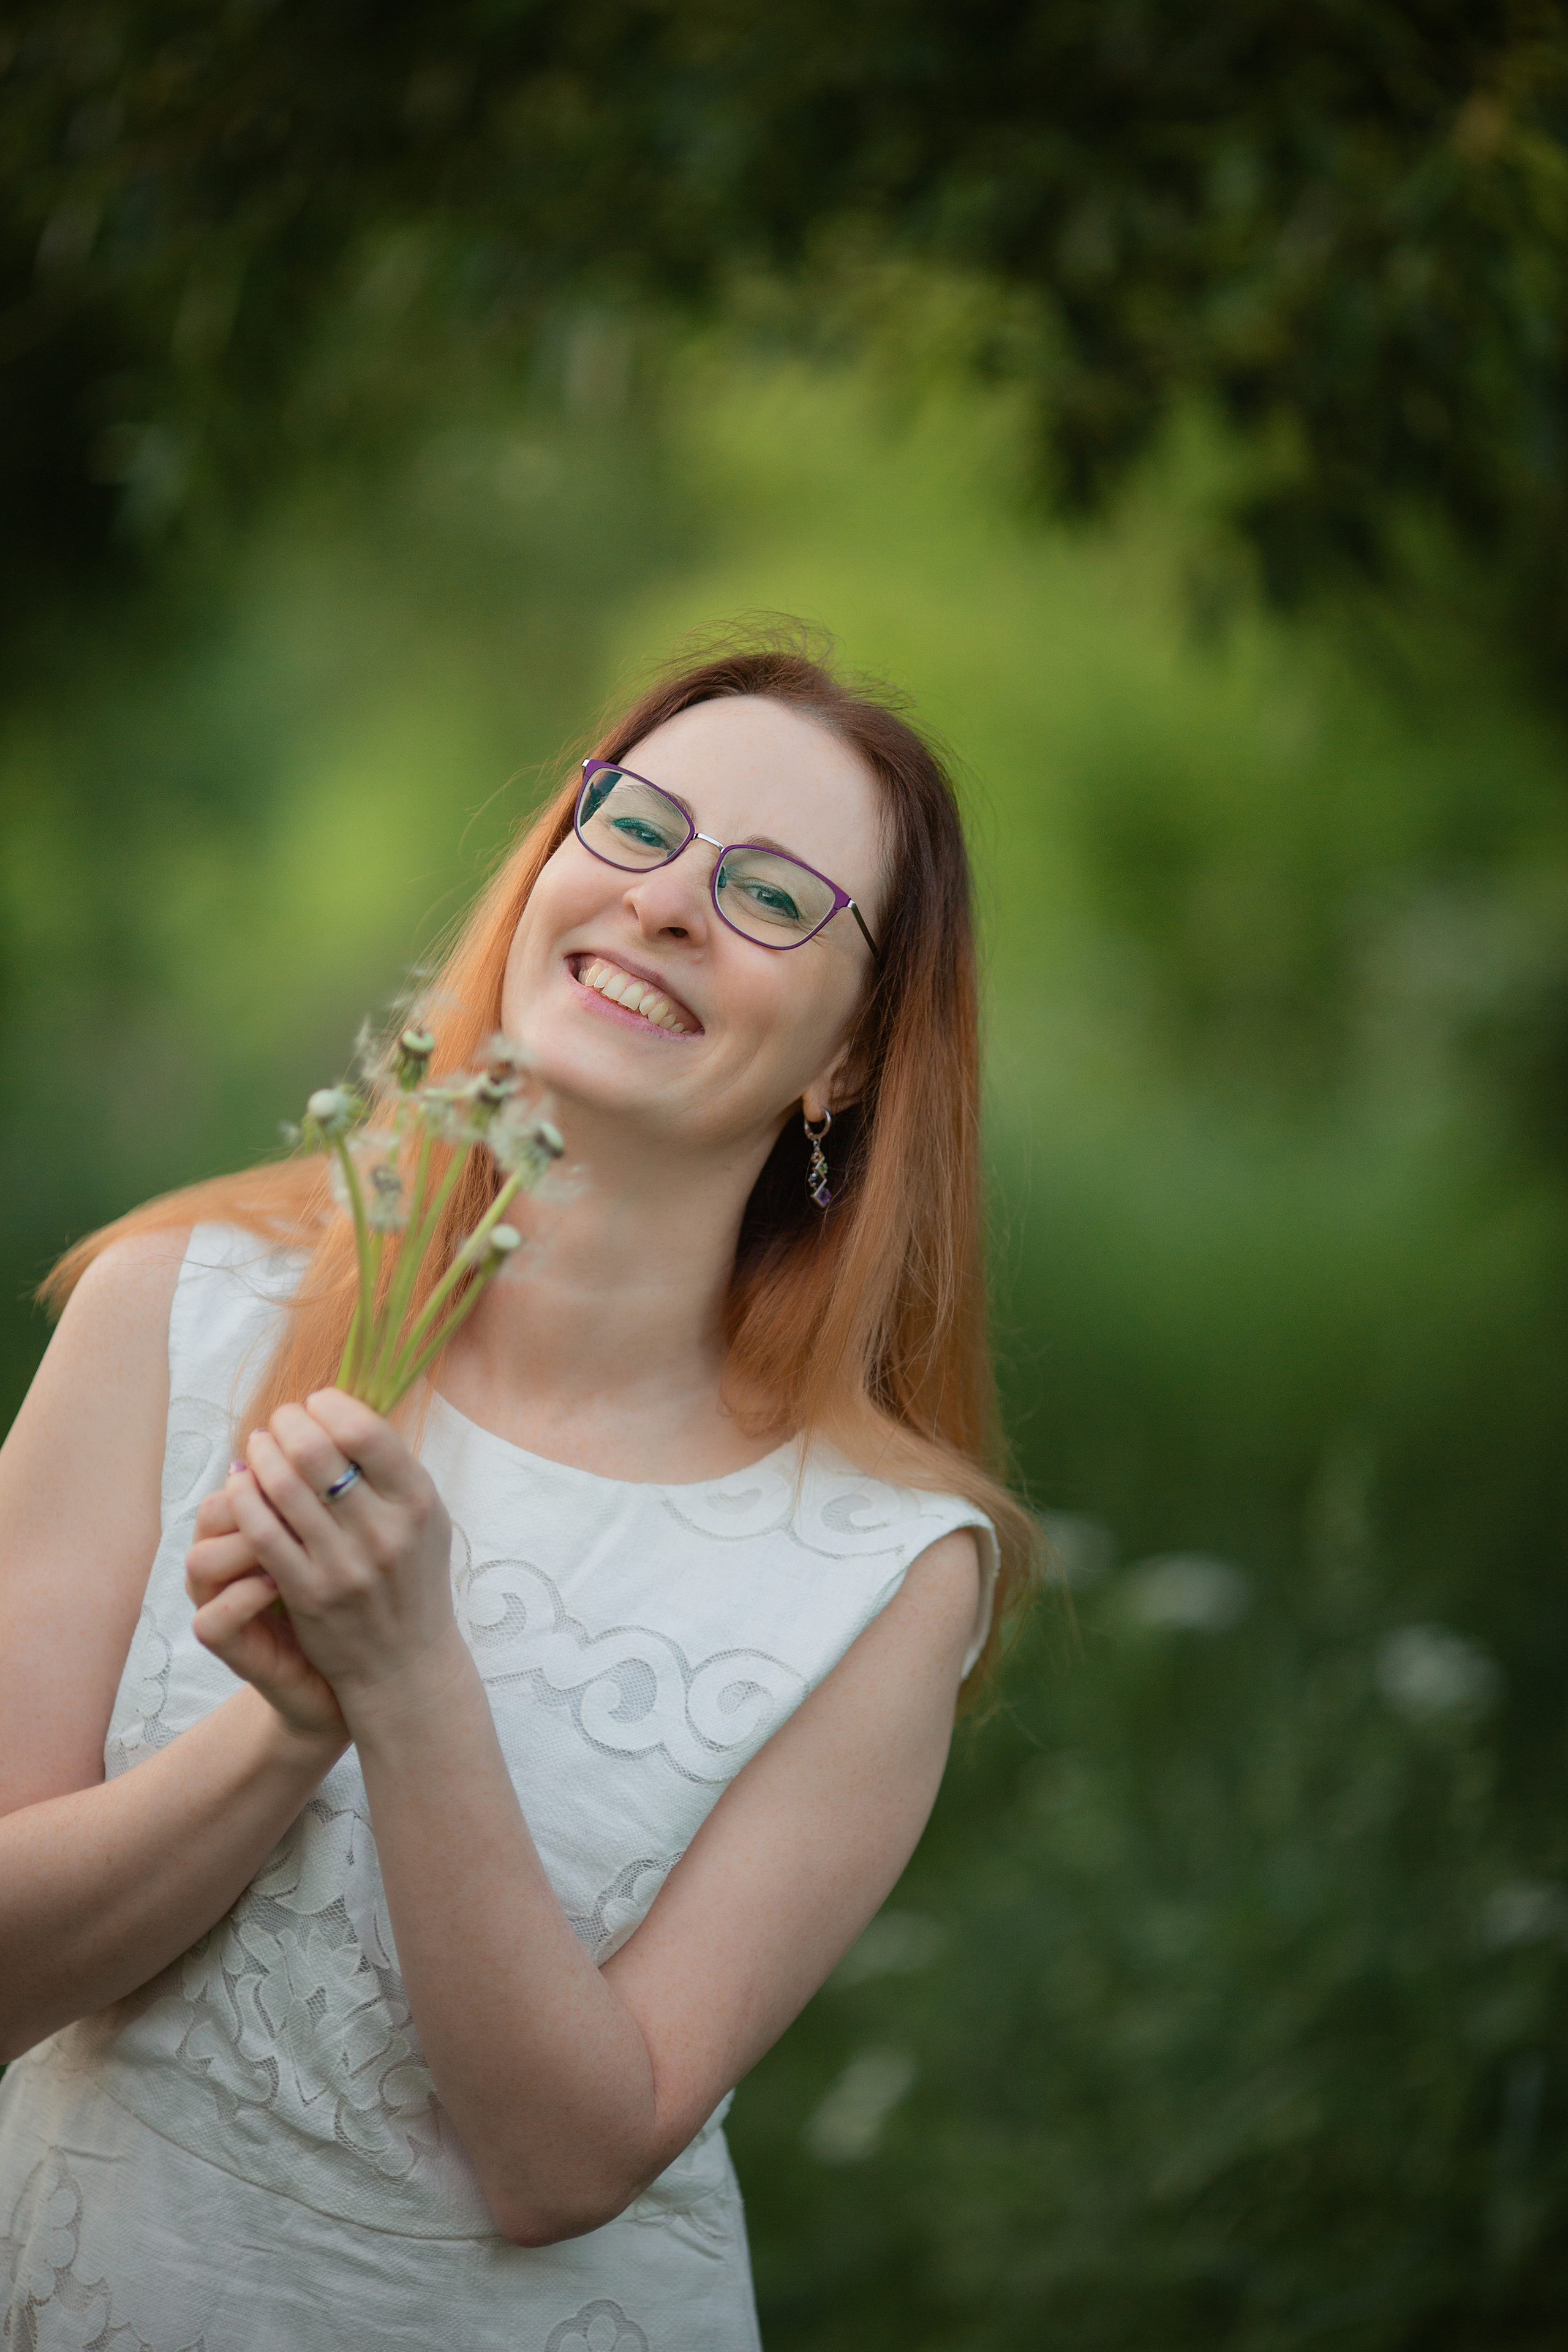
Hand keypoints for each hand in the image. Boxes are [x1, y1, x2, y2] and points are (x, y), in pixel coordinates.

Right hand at [186, 1483, 346, 1742]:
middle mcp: (226, 1561)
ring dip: (248, 1545)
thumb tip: (352, 1432)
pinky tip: (279, 1585)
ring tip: (299, 1540)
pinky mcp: (227, 1647)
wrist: (361, 1673)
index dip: (276, 1463)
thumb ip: (336, 1495)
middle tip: (314, 1493)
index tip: (331, 1462)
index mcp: (251, 1527)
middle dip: (263, 1496)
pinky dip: (244, 1597)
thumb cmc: (351, 1595)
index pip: (240, 1479)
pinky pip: (212, 1618)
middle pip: (216, 1509)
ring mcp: (220, 1603)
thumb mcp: (346, 1538)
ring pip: (201, 1559)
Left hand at [212, 1391, 458, 1724]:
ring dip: (261, 1455)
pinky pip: (263, 1533)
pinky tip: (241, 1485)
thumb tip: (342, 1411)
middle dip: (288, 1424)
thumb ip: (393, 1468)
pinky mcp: (307, 1594)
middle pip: (316, 1452)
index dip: (330, 1405)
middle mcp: (383, 1532)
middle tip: (281, 1421)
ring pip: (282, 1488)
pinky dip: (244, 1499)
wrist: (405, 1662)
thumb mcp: (424, 1517)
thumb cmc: (412, 1576)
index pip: (366, 1431)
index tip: (316, 1403)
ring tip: (259, 1445)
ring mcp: (343, 1565)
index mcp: (417, 1502)